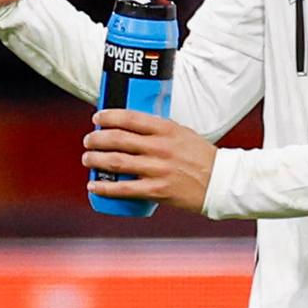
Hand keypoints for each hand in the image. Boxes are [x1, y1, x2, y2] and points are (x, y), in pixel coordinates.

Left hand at [83, 109, 214, 213]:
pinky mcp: (157, 190)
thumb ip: (159, 130)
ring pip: (117, 162)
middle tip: (88, 140)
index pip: (130, 118)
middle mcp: (160, 147)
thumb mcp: (182, 133)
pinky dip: (105, 187)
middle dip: (97, 138)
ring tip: (87, 158)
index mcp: (167, 129)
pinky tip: (94, 185)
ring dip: (96, 159)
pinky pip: (124, 188)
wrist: (220, 182)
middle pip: (118, 139)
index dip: (109, 116)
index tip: (97, 117)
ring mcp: (158, 169)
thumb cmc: (200, 156)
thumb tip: (131, 127)